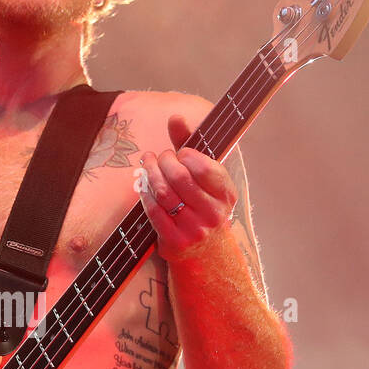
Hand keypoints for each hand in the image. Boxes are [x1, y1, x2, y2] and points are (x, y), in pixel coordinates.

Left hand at [139, 115, 236, 262]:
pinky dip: (145, 194)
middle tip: (158, 157)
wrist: (205, 251)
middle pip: (180, 178)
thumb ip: (190, 145)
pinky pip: (154, 211)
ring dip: (150, 174)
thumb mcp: (204, 176)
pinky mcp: (176, 241)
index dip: (186, 155)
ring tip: (146, 164)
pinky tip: (143, 185)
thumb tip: (175, 117)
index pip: (205, 168)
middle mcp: (214, 213)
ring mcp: (195, 229)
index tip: (178, 152)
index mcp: (226, 193)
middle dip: (164, 162)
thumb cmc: (202, 203)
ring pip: (164, 193)